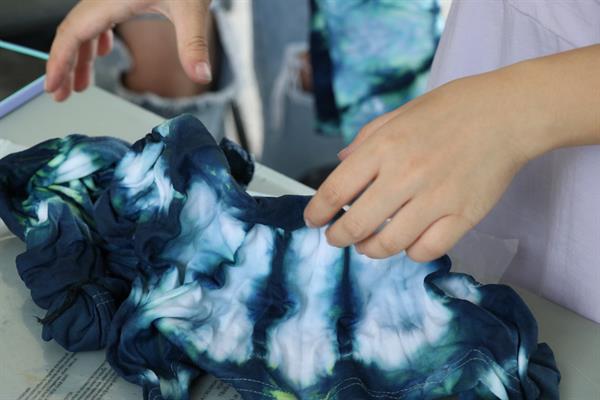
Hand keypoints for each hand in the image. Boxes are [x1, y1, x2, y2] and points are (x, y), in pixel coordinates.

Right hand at [45, 0, 211, 101]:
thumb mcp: (191, 8)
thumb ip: (193, 44)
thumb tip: (201, 75)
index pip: (73, 33)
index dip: (58, 61)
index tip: (52, 86)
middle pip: (73, 33)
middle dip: (64, 66)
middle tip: (60, 94)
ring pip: (86, 27)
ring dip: (80, 56)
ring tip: (80, 85)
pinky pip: (100, 18)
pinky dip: (96, 39)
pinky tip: (103, 52)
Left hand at [304, 70, 540, 261]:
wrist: (506, 113)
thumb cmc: (452, 110)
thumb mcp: (399, 114)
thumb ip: (365, 140)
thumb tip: (340, 162)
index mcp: (384, 147)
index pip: (334, 191)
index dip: (316, 212)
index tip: (312, 220)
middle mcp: (405, 175)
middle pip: (355, 225)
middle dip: (338, 238)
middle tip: (337, 238)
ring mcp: (435, 198)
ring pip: (388, 244)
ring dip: (370, 250)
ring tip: (367, 245)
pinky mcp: (462, 215)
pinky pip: (426, 250)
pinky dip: (410, 252)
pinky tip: (407, 242)